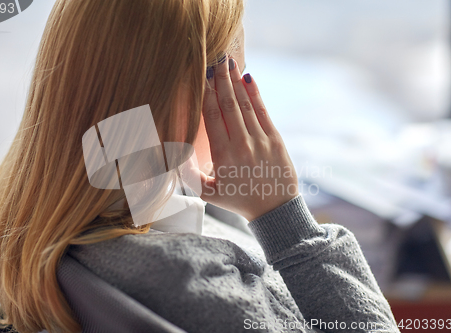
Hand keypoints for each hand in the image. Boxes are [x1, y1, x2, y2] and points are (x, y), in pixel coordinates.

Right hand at [200, 55, 298, 220]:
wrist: (274, 209)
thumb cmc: (237, 199)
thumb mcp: (206, 193)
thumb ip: (188, 173)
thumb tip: (174, 150)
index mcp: (223, 155)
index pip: (212, 117)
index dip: (206, 93)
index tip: (201, 75)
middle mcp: (242, 144)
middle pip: (228, 105)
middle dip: (221, 80)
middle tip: (215, 58)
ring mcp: (261, 140)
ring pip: (245, 105)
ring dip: (236, 82)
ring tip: (229, 63)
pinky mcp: (275, 139)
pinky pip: (263, 112)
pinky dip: (255, 94)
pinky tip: (248, 78)